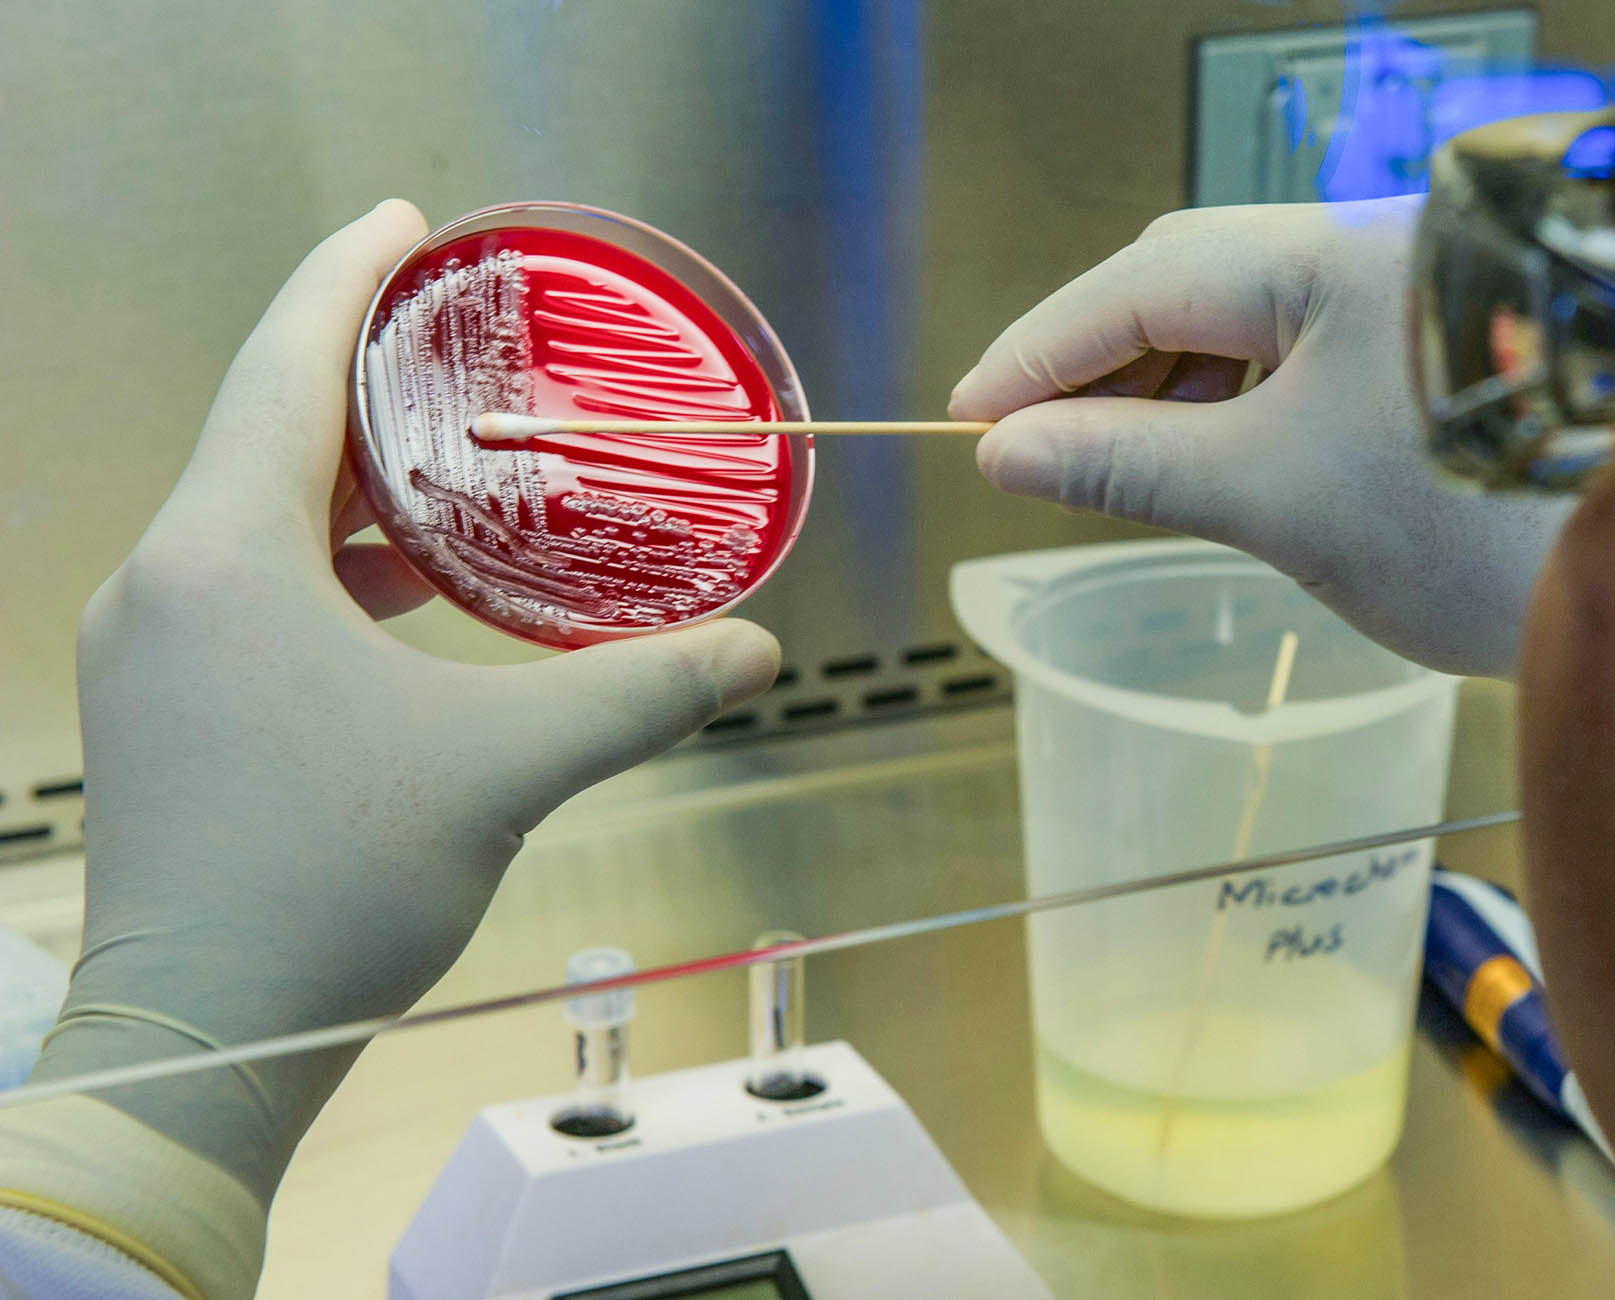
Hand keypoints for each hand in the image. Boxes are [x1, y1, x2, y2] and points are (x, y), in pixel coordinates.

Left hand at [32, 202, 781, 1200]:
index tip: (404, 225)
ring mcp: (151, 649)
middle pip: (266, 431)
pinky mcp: (162, 710)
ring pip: (254, 516)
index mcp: (222, 557)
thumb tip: (754, 652)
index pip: (284, 366)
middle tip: (456, 336)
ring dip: (351, 479)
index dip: (346, 279)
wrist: (201, 1033)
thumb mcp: (503, 770)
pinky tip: (408, 594)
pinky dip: (327, 562)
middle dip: (364, 375)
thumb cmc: (321, 886)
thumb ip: (636, 694)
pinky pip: (243, 586)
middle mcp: (165, 582)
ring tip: (454, 457)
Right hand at [948, 198, 1570, 677]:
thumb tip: (1009, 449)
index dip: (1040, 352)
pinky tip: (1205, 468)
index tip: (967, 418)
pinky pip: (1304, 364)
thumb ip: (1129, 463)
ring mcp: (1408, 305)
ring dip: (1169, 396)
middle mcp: (1371, 254)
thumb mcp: (1273, 497)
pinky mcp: (1435, 360)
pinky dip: (1239, 414)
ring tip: (1108, 475)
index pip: (1139, 283)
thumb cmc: (1482, 526)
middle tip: (1027, 452)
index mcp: (1326, 255)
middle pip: (1190, 287)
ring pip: (1248, 330)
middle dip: (1101, 368)